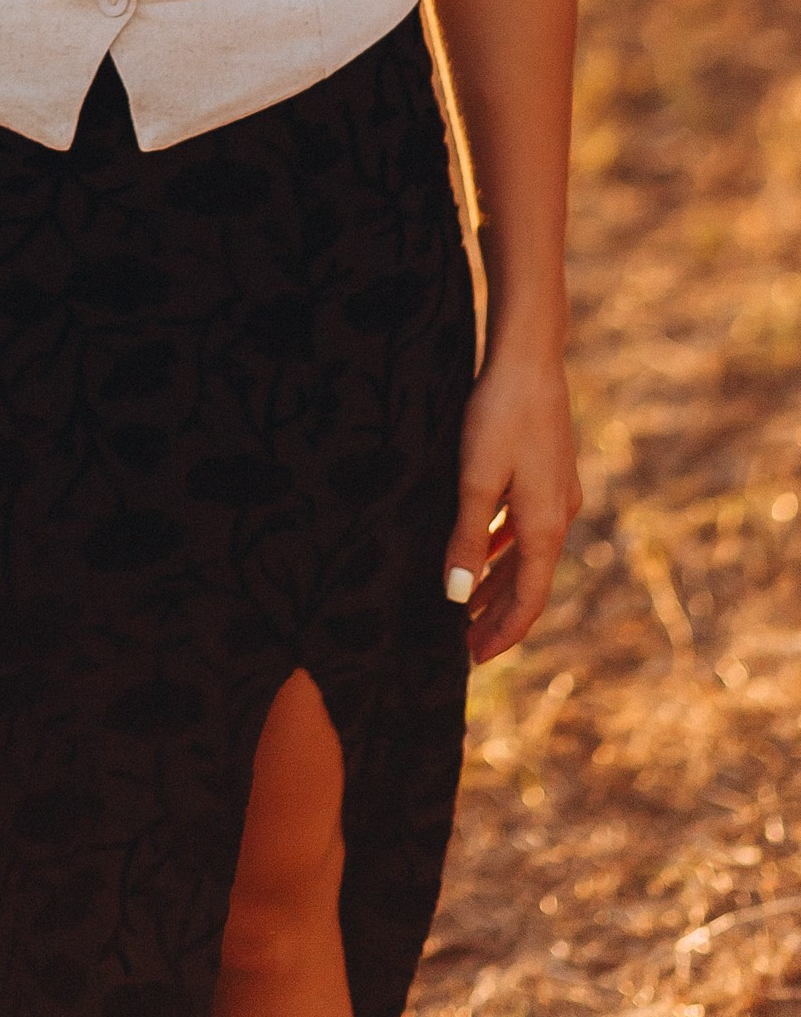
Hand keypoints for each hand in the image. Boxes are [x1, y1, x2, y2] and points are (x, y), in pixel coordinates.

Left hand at [445, 341, 580, 661]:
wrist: (528, 358)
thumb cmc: (499, 415)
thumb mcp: (476, 478)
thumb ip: (467, 537)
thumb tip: (457, 597)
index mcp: (546, 526)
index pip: (527, 600)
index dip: (502, 633)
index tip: (473, 658)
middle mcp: (559, 516)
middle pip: (529, 581)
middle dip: (497, 614)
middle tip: (466, 645)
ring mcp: (557, 493)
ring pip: (527, 553)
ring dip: (499, 581)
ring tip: (469, 605)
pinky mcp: (547, 472)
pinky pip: (526, 526)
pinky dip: (503, 547)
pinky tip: (482, 546)